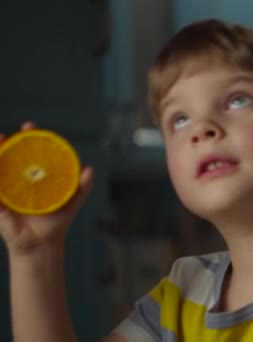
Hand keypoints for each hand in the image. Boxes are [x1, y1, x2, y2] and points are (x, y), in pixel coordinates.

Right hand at [0, 122, 93, 254]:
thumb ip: (82, 187)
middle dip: (8, 141)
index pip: (31, 152)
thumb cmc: (56, 222)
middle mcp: (19, 180)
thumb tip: (89, 170)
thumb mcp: (72, 202)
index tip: (30, 126)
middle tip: (9, 134)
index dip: (29, 138)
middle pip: (11, 155)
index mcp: (35, 177)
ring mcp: (7, 191)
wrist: (42, 244)